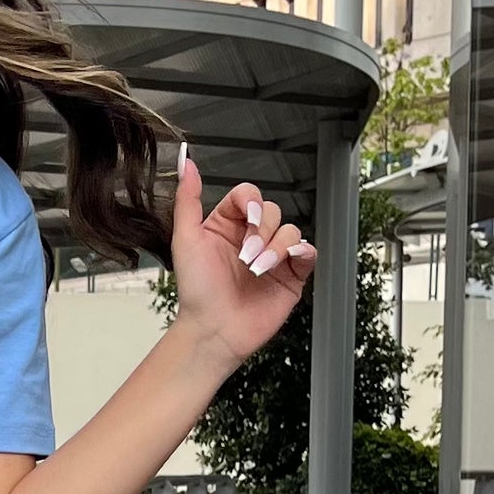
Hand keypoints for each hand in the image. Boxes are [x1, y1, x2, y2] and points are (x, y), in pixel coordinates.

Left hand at [168, 155, 314, 370]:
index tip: (246, 218)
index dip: (251, 202)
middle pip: (272, 210)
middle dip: (261, 232)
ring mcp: (273, 257)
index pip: (249, 196)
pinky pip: (308, 251)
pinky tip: (282, 264)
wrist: (213, 330)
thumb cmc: (197, 291)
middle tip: (245, 256)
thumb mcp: (185, 239)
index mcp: (227, 225)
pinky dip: (300, 253)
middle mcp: (252, 238)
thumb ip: (188, 200)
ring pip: (291, 230)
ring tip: (257, 270)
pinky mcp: (291, 276)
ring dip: (276, 248)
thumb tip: (185, 162)